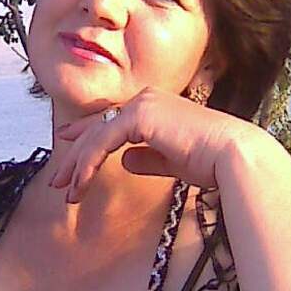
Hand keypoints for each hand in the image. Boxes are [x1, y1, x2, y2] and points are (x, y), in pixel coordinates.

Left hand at [48, 87, 251, 202]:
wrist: (232, 156)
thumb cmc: (212, 161)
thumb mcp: (172, 161)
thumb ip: (149, 158)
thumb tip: (126, 161)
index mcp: (154, 105)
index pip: (111, 119)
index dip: (86, 135)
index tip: (66, 148)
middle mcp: (145, 99)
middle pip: (98, 127)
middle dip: (75, 155)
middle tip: (58, 180)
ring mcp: (141, 105)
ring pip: (95, 135)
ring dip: (77, 165)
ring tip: (66, 191)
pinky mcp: (138, 116)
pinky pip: (101, 142)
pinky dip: (87, 165)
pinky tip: (81, 185)